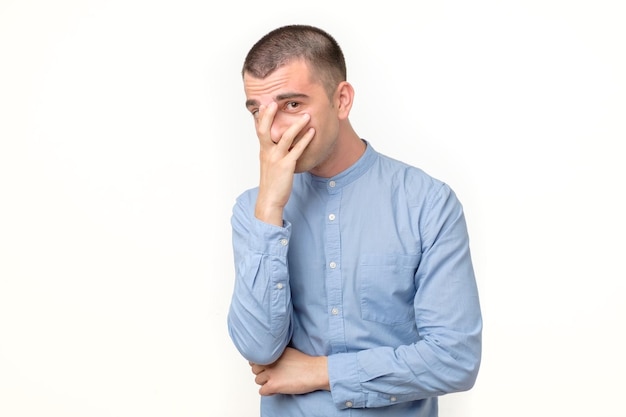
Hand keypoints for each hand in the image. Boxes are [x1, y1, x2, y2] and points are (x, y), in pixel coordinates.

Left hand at [249, 347, 329, 395]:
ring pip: (257, 380)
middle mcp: (269, 361)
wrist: (315, 372)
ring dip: (265, 382)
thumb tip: (269, 359)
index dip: (260, 364)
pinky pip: (262, 391)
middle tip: (272, 376)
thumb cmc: (305, 363)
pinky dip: (268, 392)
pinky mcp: (273, 385)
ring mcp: (270, 373)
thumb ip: (276, 354)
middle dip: (262, 373)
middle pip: (254, 369)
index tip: (266, 368)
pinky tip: (276, 389)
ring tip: (276, 382)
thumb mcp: (288, 352)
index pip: (255, 358)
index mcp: (273, 353)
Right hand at [254, 102, 314, 225]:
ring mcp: (276, 158)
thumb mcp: (270, 165)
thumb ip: (273, 153)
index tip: (265, 104)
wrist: (270, 200)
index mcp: (263, 151)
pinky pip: (297, 149)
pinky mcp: (286, 166)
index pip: (259, 129)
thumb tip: (279, 144)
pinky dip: (305, 139)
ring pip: (285, 137)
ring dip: (296, 124)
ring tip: (306, 115)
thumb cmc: (272, 183)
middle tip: (275, 102)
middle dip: (269, 115)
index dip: (262, 116)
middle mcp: (267, 152)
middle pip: (265, 129)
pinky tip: (312, 132)